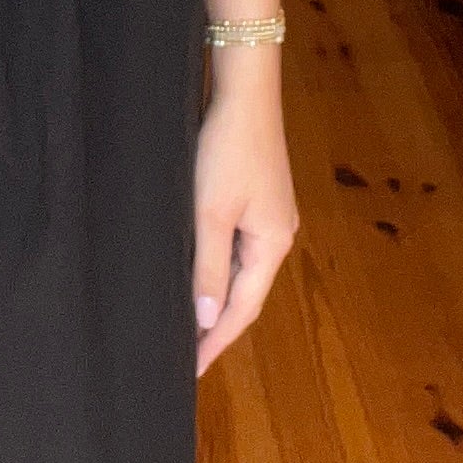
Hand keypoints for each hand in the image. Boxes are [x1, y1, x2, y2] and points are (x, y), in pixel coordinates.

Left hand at [191, 55, 298, 377]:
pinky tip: (197, 273)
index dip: (216, 342)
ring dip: (216, 297)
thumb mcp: (210, 212)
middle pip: (245, 293)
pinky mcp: (257, 197)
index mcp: (272, 244)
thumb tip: (208, 320)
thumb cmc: (227, 149)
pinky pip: (236, 246)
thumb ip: (208, 268)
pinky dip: (216, 267)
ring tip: (187, 323)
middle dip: (217, 325)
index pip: (242, 310)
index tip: (190, 371)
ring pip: (239, 269)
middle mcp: (278, 234)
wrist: (244, 91)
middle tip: (184, 354)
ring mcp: (270, 215)